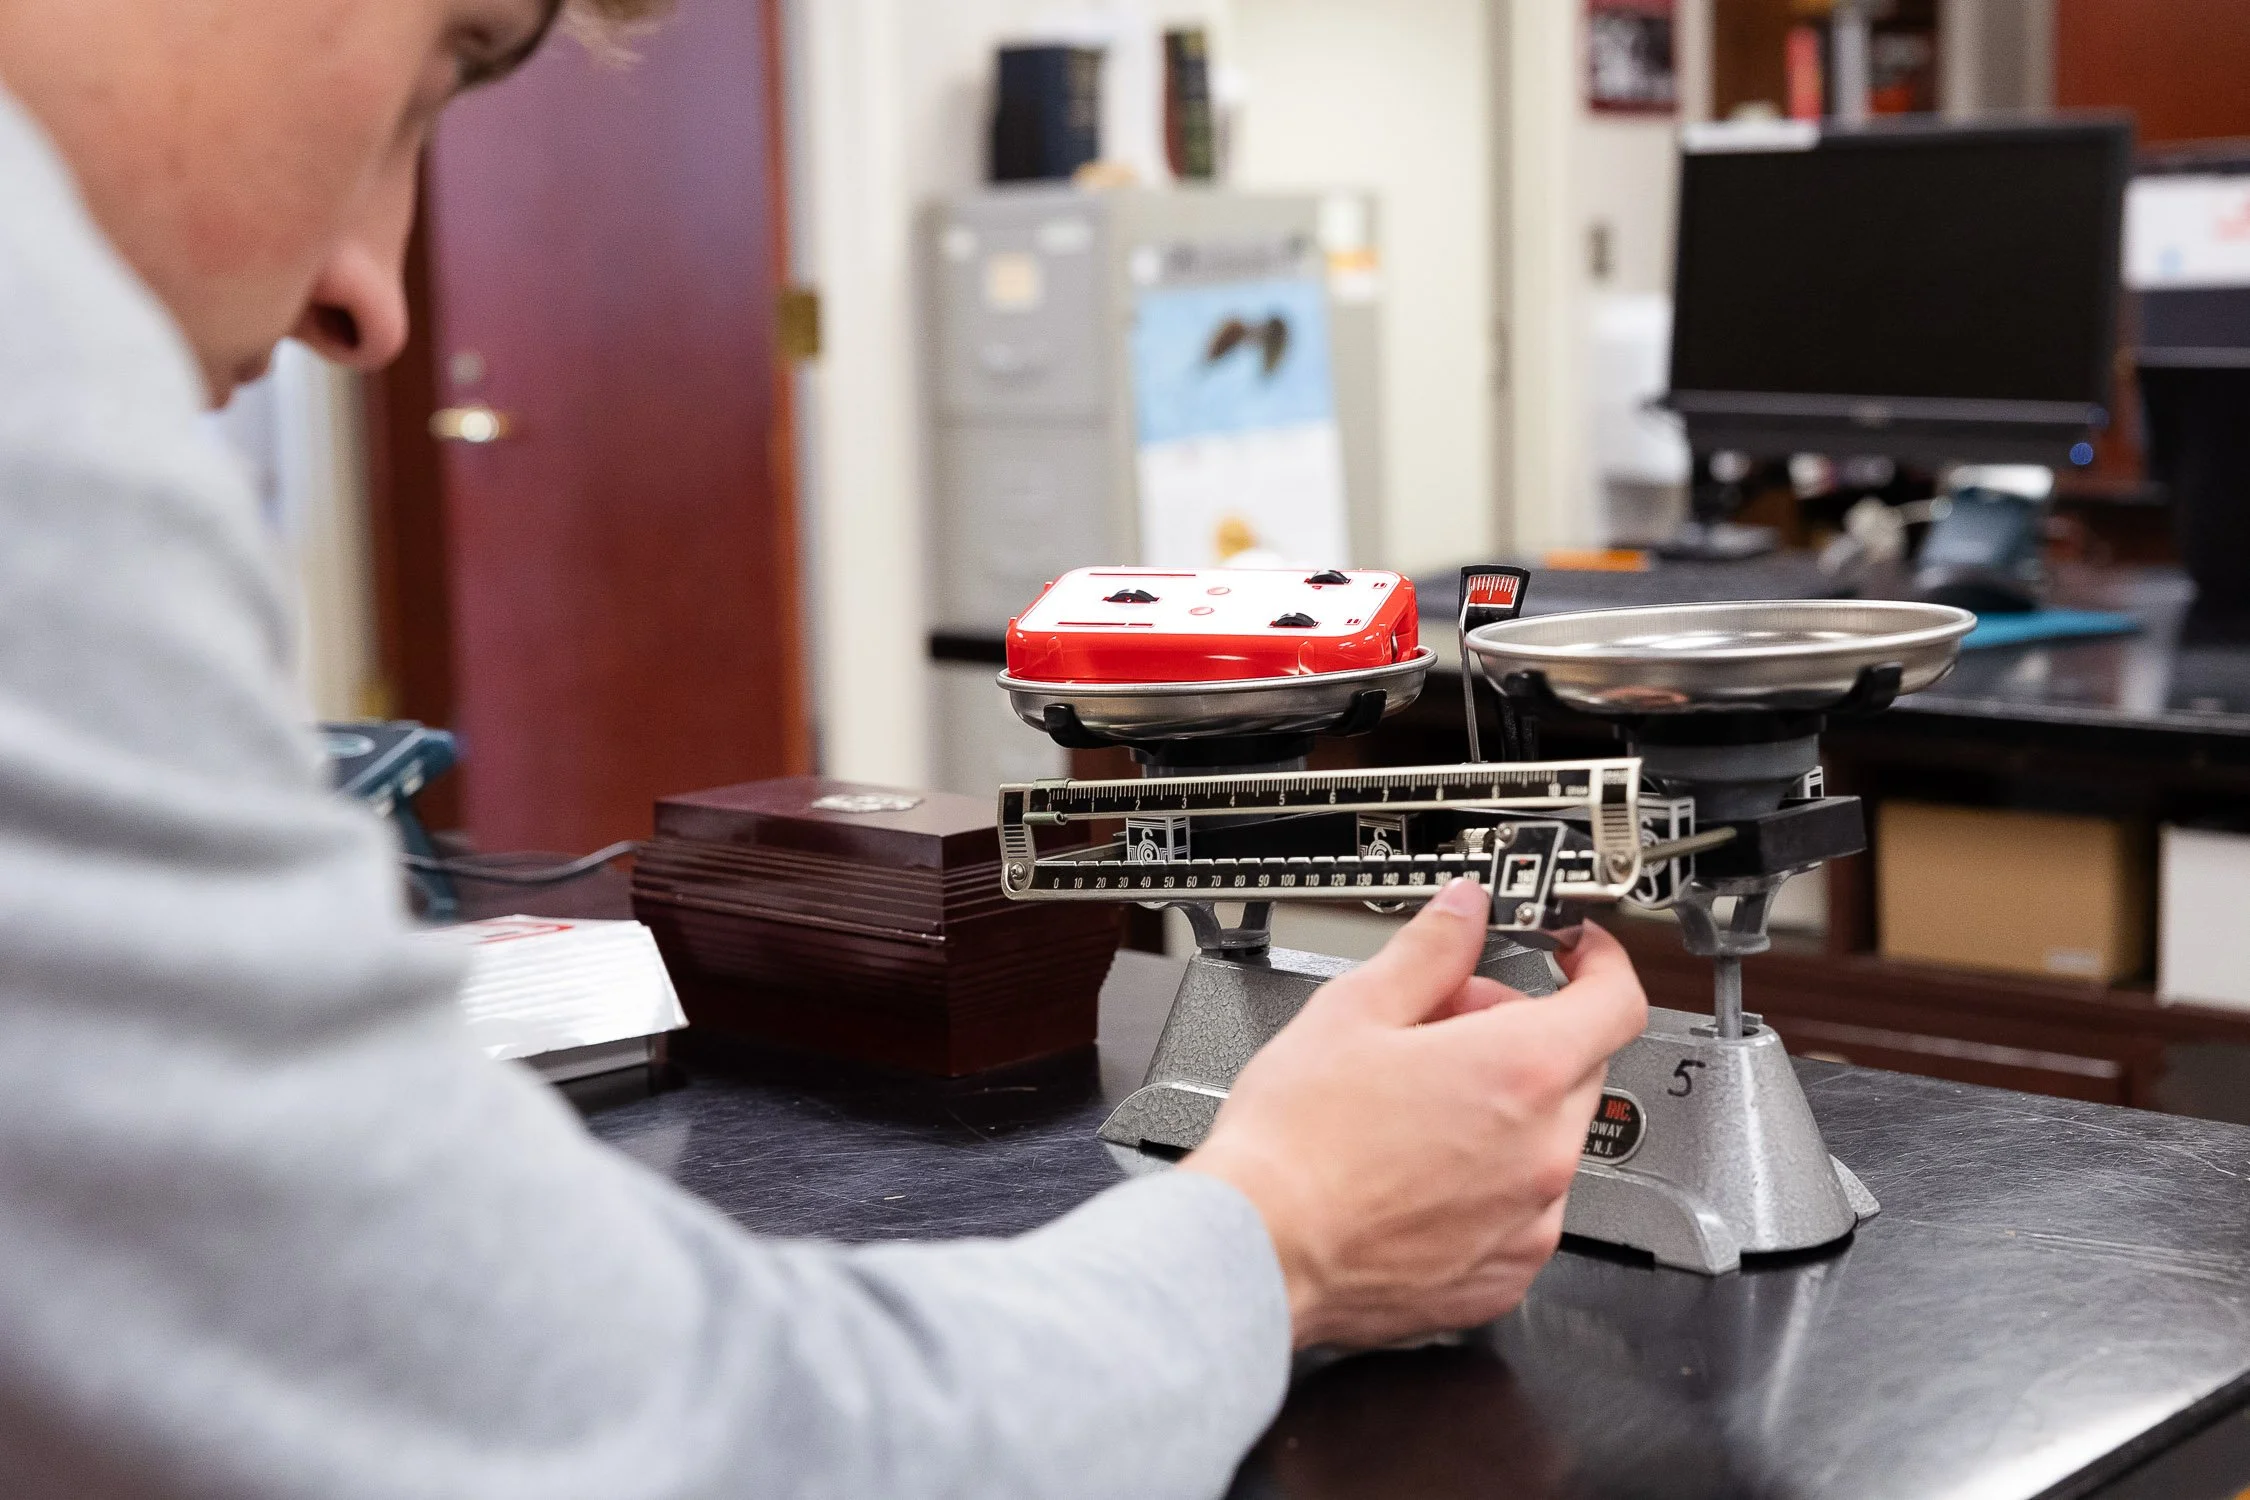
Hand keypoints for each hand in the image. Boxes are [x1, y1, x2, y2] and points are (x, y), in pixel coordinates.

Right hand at [1180, 878, 1647, 1348]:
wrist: (1260, 1252)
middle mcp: (1543, 1151)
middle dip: (1518, 1035)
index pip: (1616, 1000)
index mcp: (1520, 1072)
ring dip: (1504, 1113)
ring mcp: (1530, 1221)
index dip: (1601, 965)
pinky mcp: (1505, 1276)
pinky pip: (1523, 1211)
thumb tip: (1464, 911)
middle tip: (1439, 1033)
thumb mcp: (1354, 1010)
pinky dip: (1488, 1184)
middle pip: (1574, 1067)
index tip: (1578, 957)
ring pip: (1547, 1140)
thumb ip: (1430, 950)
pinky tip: (1416, 1172)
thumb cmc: (1295, 1144)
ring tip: (1415, 1110)